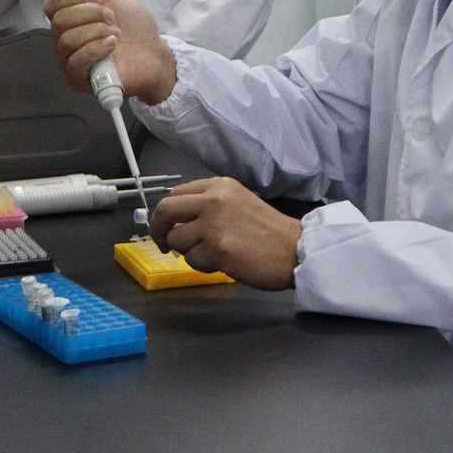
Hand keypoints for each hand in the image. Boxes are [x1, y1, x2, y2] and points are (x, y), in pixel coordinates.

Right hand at [44, 0, 175, 103]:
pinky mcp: (79, 80)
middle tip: (111, 17)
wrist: (154, 53)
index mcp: (71, 19)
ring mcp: (70, 61)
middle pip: (59, 22)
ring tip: (116, 33)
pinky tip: (112, 45)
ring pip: (66, 41)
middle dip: (89, 14)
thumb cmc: (134, 28)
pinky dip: (95, 49)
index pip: (52, 6)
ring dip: (96, 32)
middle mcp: (65, 39)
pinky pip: (75, 63)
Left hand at [148, 177, 301, 290]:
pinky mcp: (216, 249)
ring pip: (177, 240)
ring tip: (213, 253)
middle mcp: (214, 200)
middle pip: (165, 210)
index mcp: (219, 186)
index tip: (166, 226)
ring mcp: (214, 224)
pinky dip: (202, 265)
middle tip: (163, 243)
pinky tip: (223, 261)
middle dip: (158, 230)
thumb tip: (176, 221)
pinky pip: (191, 260)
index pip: (176, 194)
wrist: (293, 249)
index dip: (165, 213)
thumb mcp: (237, 202)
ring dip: (188, 252)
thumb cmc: (269, 231)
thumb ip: (208, 205)